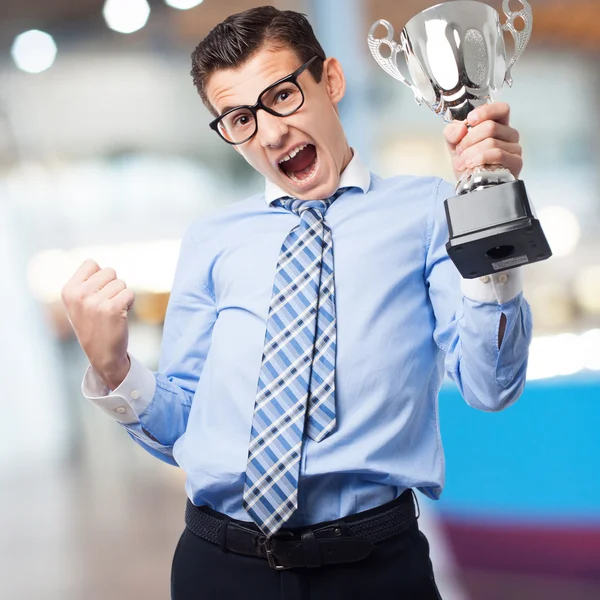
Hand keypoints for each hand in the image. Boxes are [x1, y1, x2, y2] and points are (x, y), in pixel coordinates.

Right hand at [61, 259, 133, 389]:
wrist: (102, 354)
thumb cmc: (93, 325)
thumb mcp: (79, 303)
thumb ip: (85, 283)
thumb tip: (98, 265)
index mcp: (68, 290)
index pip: (91, 263)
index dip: (100, 276)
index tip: (97, 293)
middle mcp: (79, 294)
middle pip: (109, 271)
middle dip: (113, 285)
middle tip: (107, 304)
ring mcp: (95, 302)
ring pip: (121, 282)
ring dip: (122, 295)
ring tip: (112, 311)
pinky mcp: (112, 308)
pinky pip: (129, 293)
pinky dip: (129, 303)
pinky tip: (121, 315)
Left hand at [444, 102, 522, 181]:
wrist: (471, 187)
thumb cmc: (467, 164)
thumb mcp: (454, 145)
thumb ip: (452, 133)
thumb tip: (460, 129)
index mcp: (498, 125)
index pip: (500, 109)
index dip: (485, 112)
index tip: (470, 121)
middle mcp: (509, 134)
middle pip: (490, 126)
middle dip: (468, 140)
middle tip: (460, 152)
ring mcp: (514, 148)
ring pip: (491, 142)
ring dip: (471, 153)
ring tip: (463, 162)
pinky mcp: (516, 162)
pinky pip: (498, 154)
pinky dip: (480, 159)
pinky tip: (471, 166)